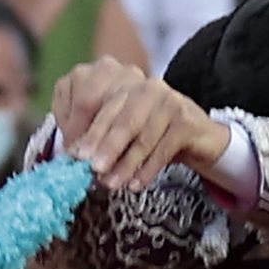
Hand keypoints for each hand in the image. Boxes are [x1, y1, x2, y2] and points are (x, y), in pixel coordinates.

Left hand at [51, 56, 231, 191]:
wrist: (197, 137)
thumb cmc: (150, 134)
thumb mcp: (120, 131)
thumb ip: (97, 137)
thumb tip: (71, 156)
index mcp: (122, 83)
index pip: (96, 101)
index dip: (85, 129)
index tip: (74, 155)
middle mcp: (146, 86)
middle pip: (120, 117)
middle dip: (104, 146)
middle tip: (91, 168)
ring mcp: (168, 100)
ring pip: (142, 135)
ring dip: (124, 163)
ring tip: (110, 184)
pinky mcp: (186, 119)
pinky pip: (164, 147)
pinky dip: (148, 169)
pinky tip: (136, 184)